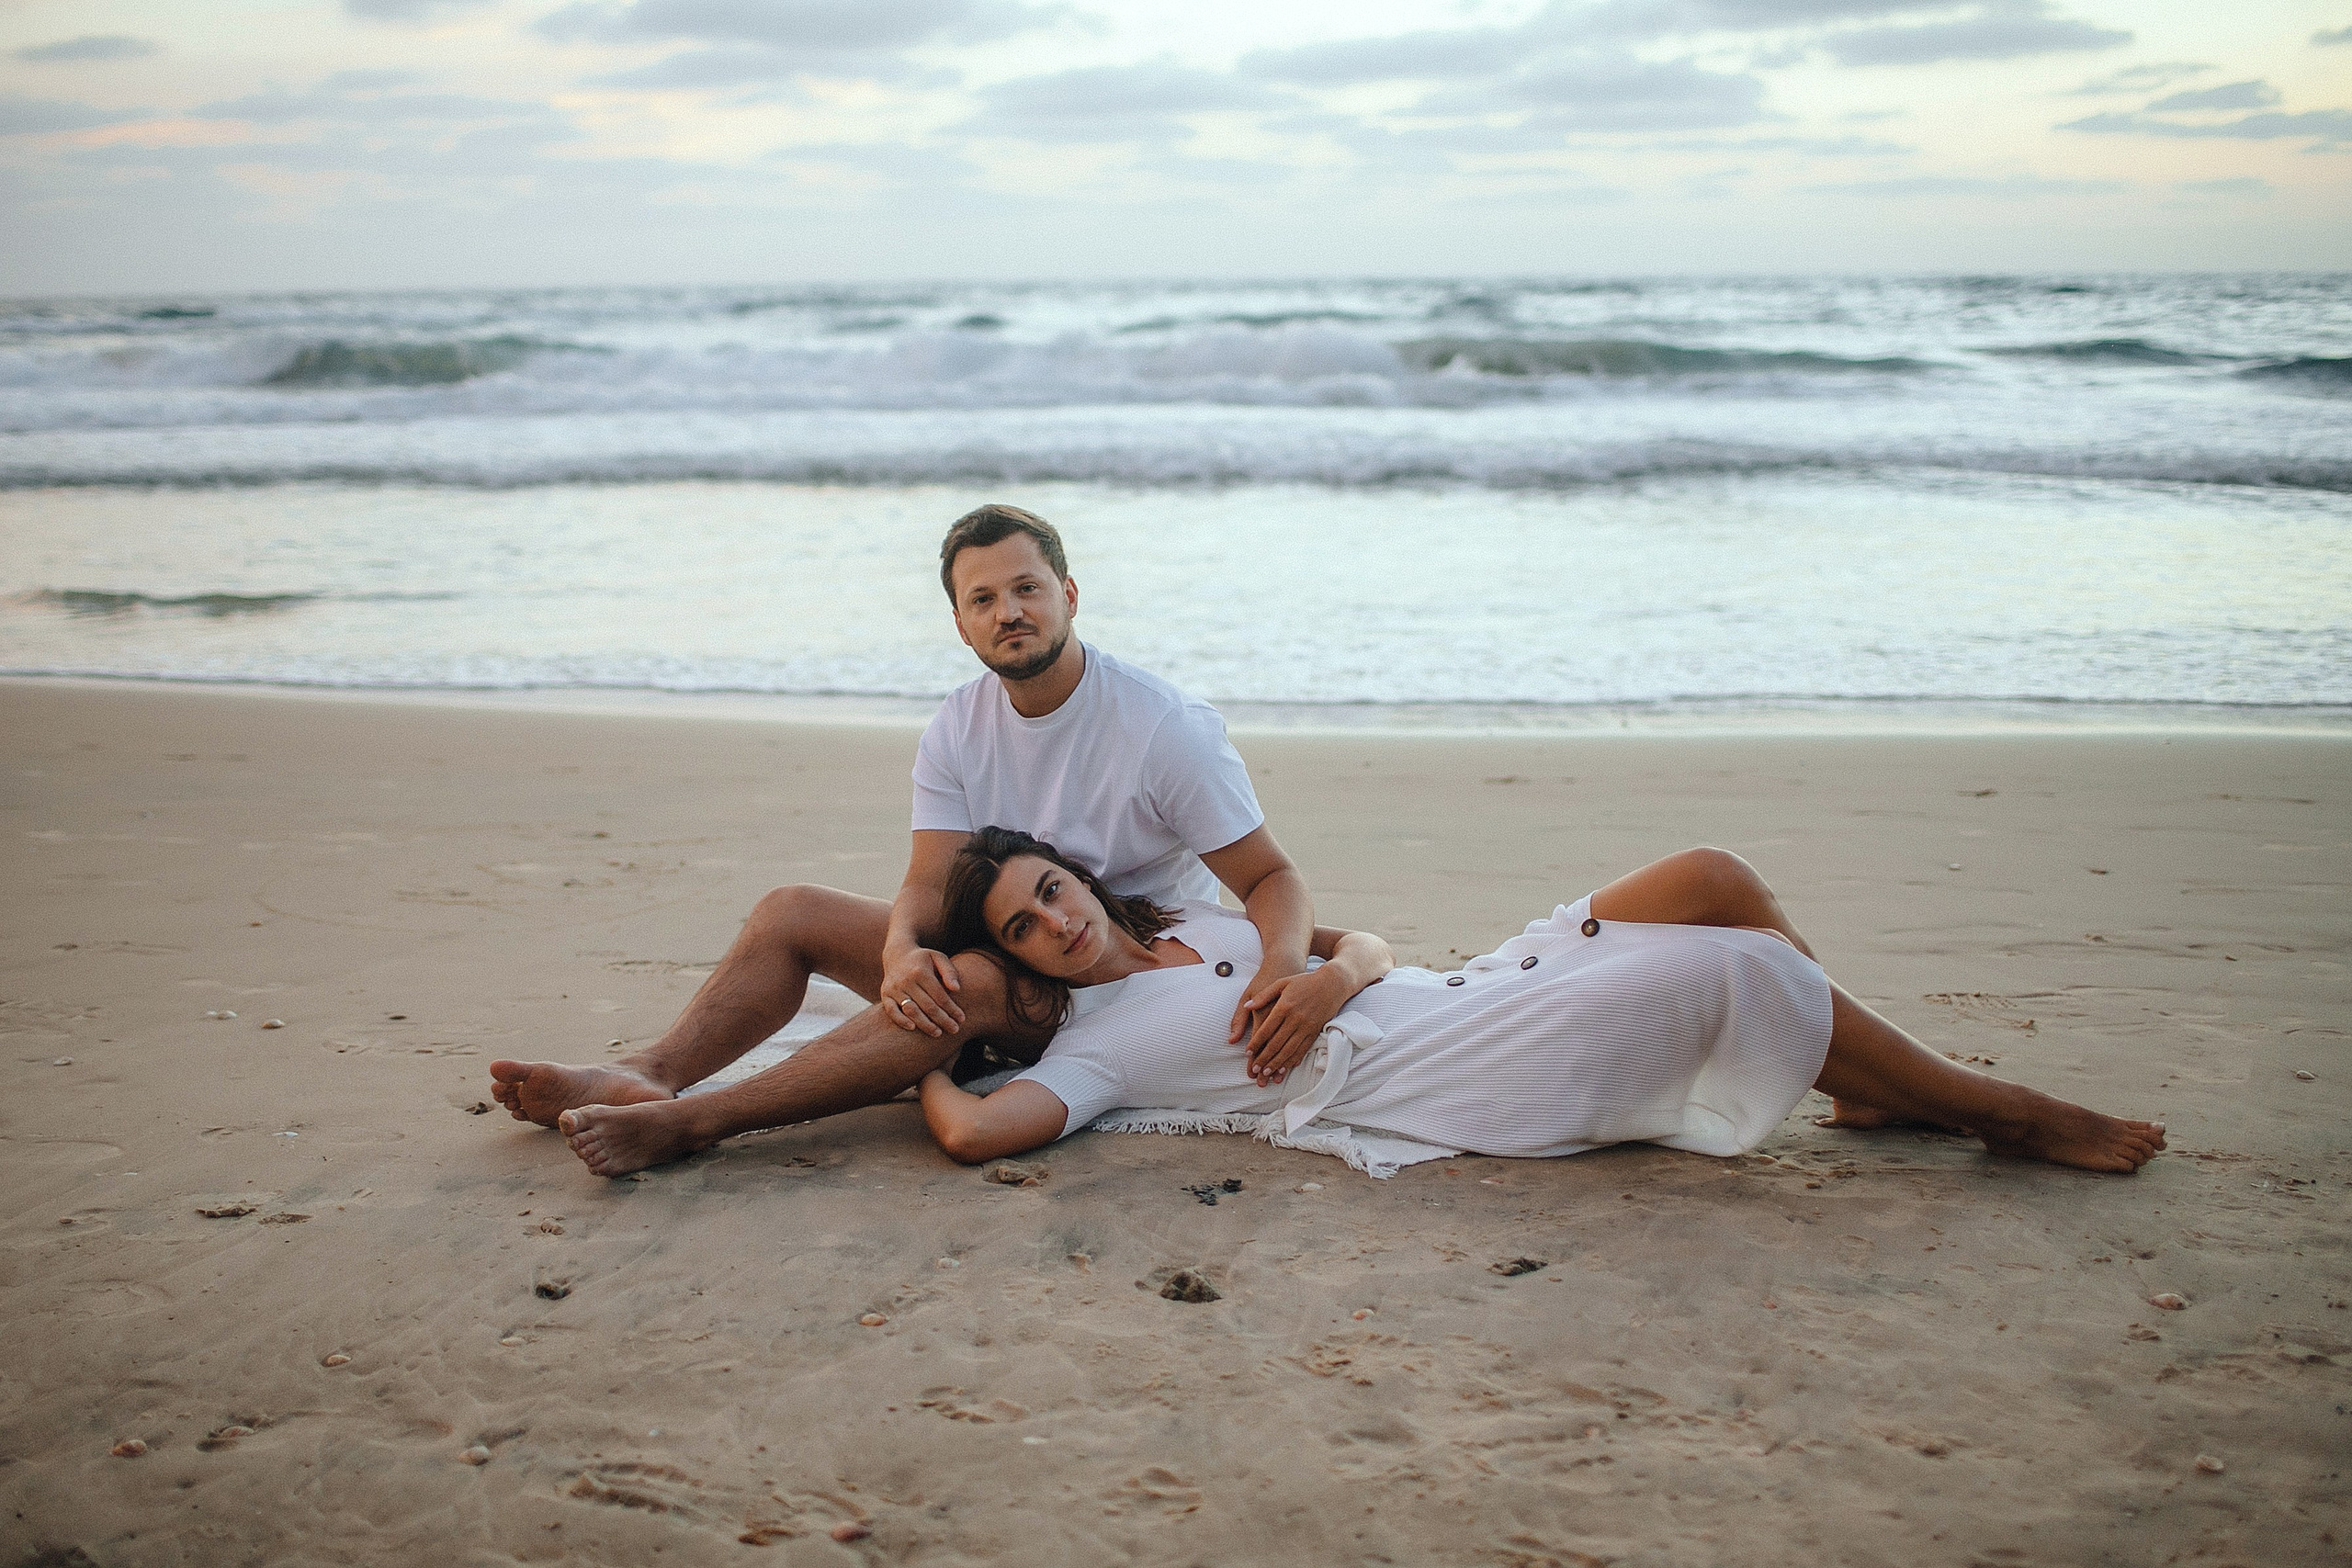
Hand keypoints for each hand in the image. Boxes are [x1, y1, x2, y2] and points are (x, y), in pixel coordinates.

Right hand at [879, 946, 963, 1036]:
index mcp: (921, 972)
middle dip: (943, 1020)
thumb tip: (957, 989)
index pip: (939, 995)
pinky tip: (913, 1028)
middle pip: (927, 1005)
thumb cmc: (923, 959)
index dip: (952, 1009)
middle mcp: (906, 981)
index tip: (962, 1018)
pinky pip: (892, 1011)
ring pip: (911, 1010)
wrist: (897, 954)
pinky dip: (901, 1021)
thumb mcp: (938, 957)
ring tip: (938, 1033)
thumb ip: (949, 971)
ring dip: (925, 1024)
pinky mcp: (885, 995)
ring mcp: (894, 989)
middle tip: (955, 1030)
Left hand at [1239, 966, 1351, 1086]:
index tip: (1247, 1053)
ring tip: (1267, 1073)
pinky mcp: (1315, 1031)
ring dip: (1277, 1063)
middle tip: (1255, 1069)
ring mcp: (1307, 1026)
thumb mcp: (1282, 983)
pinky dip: (1293, 1060)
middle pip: (1277, 1043)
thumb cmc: (1304, 982)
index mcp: (1285, 1006)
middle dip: (1264, 1058)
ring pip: (1290, 1049)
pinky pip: (1303, 1049)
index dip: (1256, 1043)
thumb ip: (1264, 995)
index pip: (1267, 1029)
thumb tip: (1247, 1006)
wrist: (1332, 984)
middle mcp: (1296, 1018)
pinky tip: (1285, 1068)